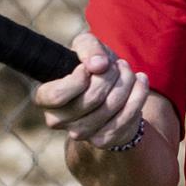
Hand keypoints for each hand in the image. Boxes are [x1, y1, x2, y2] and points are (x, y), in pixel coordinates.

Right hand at [33, 31, 150, 148]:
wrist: (111, 88)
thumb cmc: (91, 64)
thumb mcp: (87, 46)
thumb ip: (89, 48)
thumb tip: (99, 65)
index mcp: (45, 98)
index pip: (57, 95)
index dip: (77, 79)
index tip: (88, 67)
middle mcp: (57, 120)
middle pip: (91, 98)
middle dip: (110, 75)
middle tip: (116, 65)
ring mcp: (79, 133)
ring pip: (110, 107)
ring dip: (126, 83)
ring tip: (127, 71)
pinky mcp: (102, 139)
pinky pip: (126, 118)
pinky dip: (138, 96)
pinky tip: (140, 81)